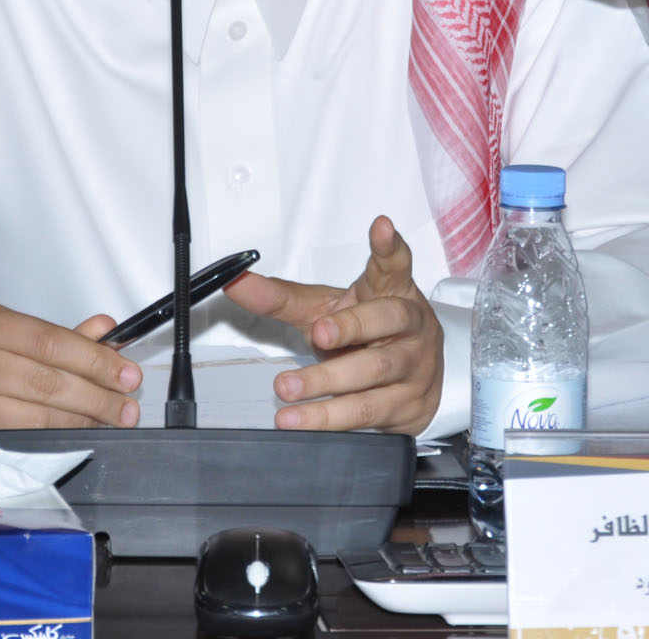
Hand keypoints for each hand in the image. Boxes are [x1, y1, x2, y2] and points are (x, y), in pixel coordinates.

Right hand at [0, 301, 142, 429]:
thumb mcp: (10, 330)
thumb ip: (60, 334)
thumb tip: (106, 330)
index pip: (49, 340)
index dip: (93, 359)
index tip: (125, 373)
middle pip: (44, 379)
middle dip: (94, 394)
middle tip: (125, 404)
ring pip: (32, 413)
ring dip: (80, 418)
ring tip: (109, 418)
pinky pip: (18, 435)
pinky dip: (54, 434)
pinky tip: (77, 430)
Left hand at [222, 215, 442, 434]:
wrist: (413, 381)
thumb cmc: (367, 334)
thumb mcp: (326, 309)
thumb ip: (281, 297)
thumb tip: (235, 282)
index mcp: (391, 291)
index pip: (394, 263)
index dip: (389, 247)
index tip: (381, 228)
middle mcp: (410, 325)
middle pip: (387, 320)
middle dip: (350, 327)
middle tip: (318, 334)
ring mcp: (413, 365)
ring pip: (374, 372)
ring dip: (327, 382)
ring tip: (287, 388)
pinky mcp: (408, 405)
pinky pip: (367, 413)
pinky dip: (331, 418)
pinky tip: (303, 420)